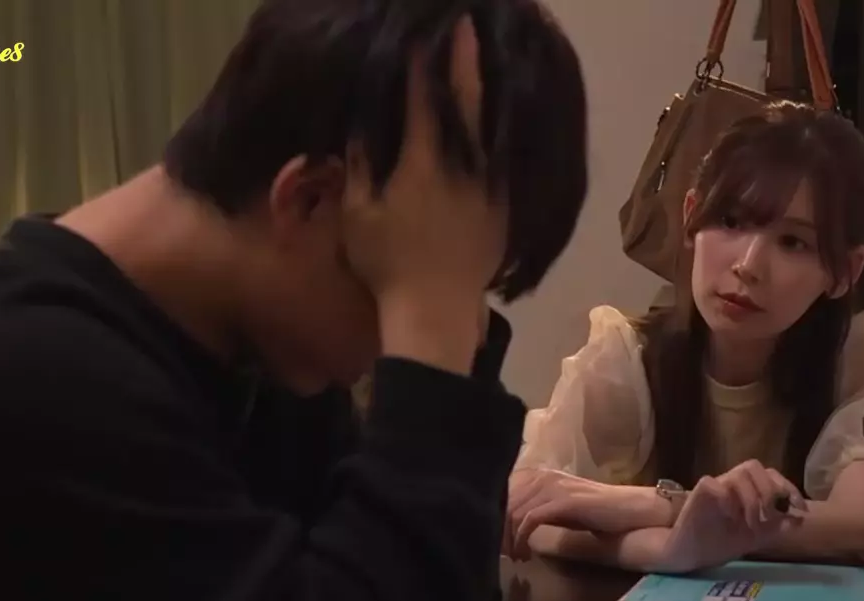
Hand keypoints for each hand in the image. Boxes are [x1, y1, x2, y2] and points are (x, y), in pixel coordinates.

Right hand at [338, 17, 505, 371]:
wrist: (435, 310)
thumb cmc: (387, 262)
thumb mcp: (359, 212)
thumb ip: (362, 161)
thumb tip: (363, 118)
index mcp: (423, 161)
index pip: (425, 98)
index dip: (426, 61)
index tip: (428, 32)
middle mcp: (463, 165)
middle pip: (467, 102)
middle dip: (466, 59)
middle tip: (469, 25)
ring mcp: (489, 186)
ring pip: (491, 127)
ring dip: (488, 90)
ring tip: (488, 60)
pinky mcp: (504, 207)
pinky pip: (505, 158)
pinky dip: (502, 131)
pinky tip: (502, 118)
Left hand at [504, 469, 669, 560]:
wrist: (627, 510)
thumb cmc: (594, 512)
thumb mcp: (558, 509)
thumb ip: (535, 511)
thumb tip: (508, 527)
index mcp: (538, 475)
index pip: (502, 494)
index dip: (493, 519)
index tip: (494, 543)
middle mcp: (541, 476)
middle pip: (504, 503)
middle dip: (497, 532)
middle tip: (501, 555)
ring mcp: (552, 487)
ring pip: (513, 512)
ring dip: (509, 540)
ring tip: (514, 557)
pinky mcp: (562, 501)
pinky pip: (529, 520)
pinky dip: (522, 540)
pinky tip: (525, 554)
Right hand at [655, 460, 806, 573]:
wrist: (687, 554)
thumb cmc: (718, 543)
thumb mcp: (754, 539)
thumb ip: (775, 529)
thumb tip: (800, 519)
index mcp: (746, 491)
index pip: (771, 476)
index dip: (788, 487)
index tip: (800, 508)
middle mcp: (731, 484)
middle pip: (755, 467)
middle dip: (769, 490)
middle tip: (769, 516)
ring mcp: (714, 487)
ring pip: (739, 474)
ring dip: (752, 499)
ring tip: (751, 523)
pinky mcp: (698, 494)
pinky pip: (715, 484)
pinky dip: (728, 500)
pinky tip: (731, 518)